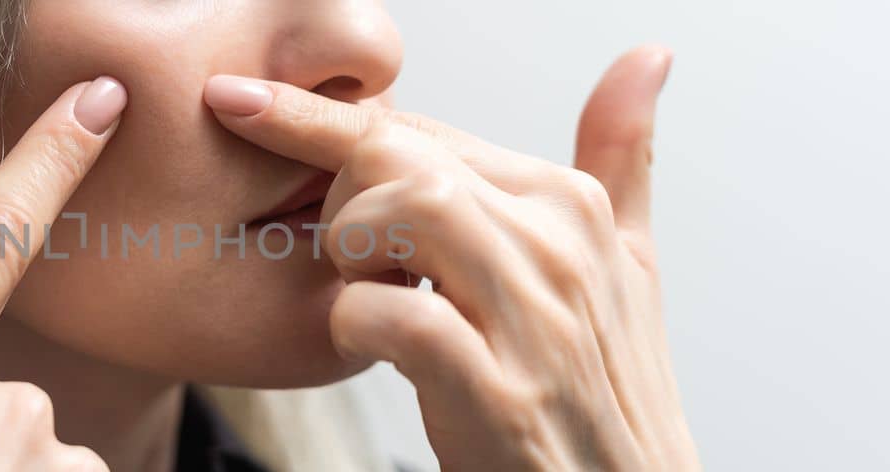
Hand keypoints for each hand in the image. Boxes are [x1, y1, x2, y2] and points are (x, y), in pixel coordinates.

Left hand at [204, 46, 698, 469]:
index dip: (323, 124)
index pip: (424, 130)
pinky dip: (356, 322)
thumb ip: (622, 157)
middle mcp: (559, 246)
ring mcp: (533, 320)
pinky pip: (398, 316)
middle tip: (348, 257)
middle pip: (401, 156)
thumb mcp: (626, 263)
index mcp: (571, 203)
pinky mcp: (499, 395)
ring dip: (350, 250)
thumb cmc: (603, 388)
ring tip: (364, 291)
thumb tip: (647, 57)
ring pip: (406, 208)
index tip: (241, 104)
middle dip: (339, 196)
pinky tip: (366, 340)